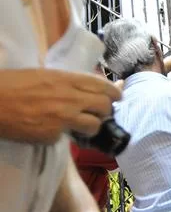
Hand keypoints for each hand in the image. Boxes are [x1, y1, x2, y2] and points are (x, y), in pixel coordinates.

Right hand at [1, 68, 120, 142]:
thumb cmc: (11, 84)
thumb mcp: (42, 75)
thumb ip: (67, 81)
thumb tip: (89, 87)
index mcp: (65, 79)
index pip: (101, 85)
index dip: (113, 92)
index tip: (116, 96)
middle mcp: (69, 98)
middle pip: (105, 106)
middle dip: (106, 110)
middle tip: (100, 112)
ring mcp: (63, 118)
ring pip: (94, 125)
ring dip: (92, 126)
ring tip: (82, 125)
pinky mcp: (53, 135)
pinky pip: (69, 137)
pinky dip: (64, 134)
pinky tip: (52, 129)